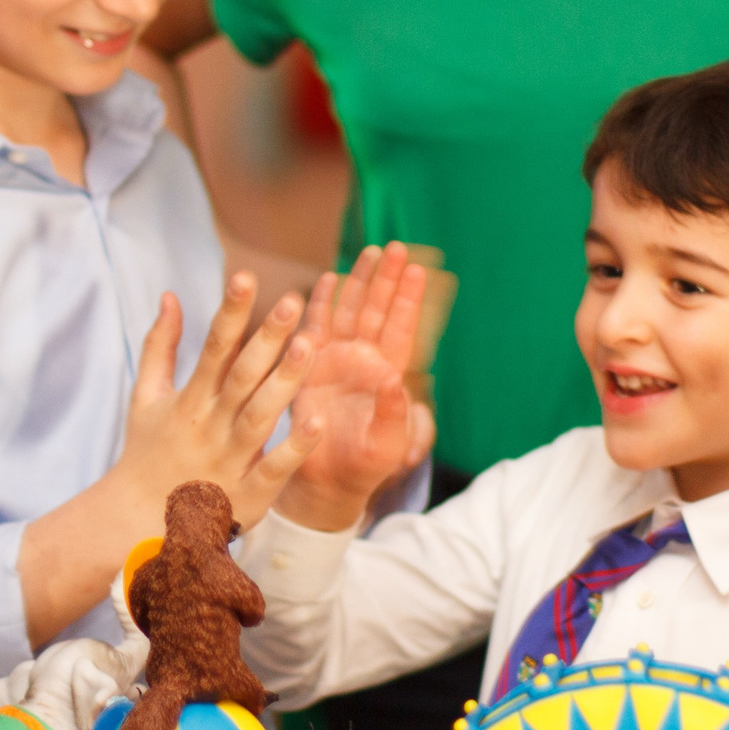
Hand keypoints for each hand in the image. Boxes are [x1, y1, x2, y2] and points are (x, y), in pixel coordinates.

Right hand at [111, 274, 322, 532]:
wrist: (135, 524)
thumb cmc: (146, 453)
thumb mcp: (145, 398)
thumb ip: (160, 346)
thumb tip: (171, 296)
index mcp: (189, 399)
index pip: (213, 347)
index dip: (230, 311)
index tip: (245, 276)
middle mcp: (210, 425)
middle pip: (242, 375)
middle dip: (266, 337)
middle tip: (292, 300)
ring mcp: (229, 460)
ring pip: (261, 415)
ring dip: (285, 381)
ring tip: (310, 344)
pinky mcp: (247, 494)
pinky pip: (274, 468)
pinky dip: (293, 447)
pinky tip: (316, 420)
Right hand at [278, 243, 431, 531]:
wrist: (327, 482)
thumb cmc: (364, 466)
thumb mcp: (387, 445)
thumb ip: (394, 413)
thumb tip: (396, 380)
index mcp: (389, 377)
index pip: (402, 331)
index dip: (408, 301)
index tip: (418, 271)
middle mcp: (366, 362)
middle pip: (379, 311)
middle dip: (387, 279)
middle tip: (396, 247)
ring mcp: (338, 361)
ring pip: (352, 312)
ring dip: (360, 282)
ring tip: (370, 251)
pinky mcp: (310, 367)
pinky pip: (317, 329)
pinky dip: (323, 304)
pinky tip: (329, 280)